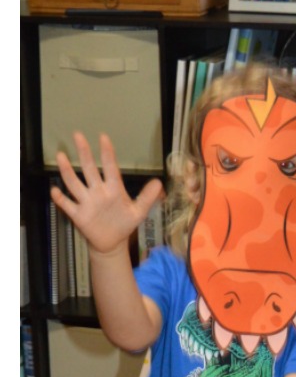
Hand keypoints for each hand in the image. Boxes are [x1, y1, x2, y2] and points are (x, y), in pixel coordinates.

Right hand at [50, 132, 163, 256]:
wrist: (112, 241)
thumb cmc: (124, 223)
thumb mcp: (139, 211)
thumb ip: (147, 197)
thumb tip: (159, 182)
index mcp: (113, 189)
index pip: (111, 168)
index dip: (108, 154)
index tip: (103, 137)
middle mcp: (98, 192)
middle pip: (90, 170)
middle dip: (84, 153)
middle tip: (78, 135)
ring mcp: (87, 202)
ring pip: (74, 183)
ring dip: (67, 171)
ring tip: (61, 156)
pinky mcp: (78, 215)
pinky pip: (67, 205)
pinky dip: (60, 198)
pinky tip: (54, 190)